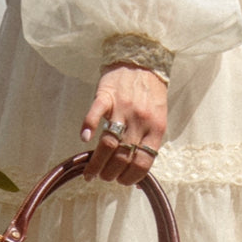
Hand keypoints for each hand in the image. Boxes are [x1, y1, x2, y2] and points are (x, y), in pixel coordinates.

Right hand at [80, 63, 166, 184]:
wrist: (143, 60)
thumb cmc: (150, 94)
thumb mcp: (157, 120)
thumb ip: (148, 143)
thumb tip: (137, 173)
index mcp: (156, 129)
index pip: (142, 163)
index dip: (130, 177)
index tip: (121, 182)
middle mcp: (140, 121)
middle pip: (123, 157)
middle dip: (111, 174)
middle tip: (103, 177)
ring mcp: (123, 108)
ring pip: (108, 143)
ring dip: (97, 163)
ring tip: (90, 172)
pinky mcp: (106, 95)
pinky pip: (95, 113)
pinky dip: (88, 126)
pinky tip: (84, 138)